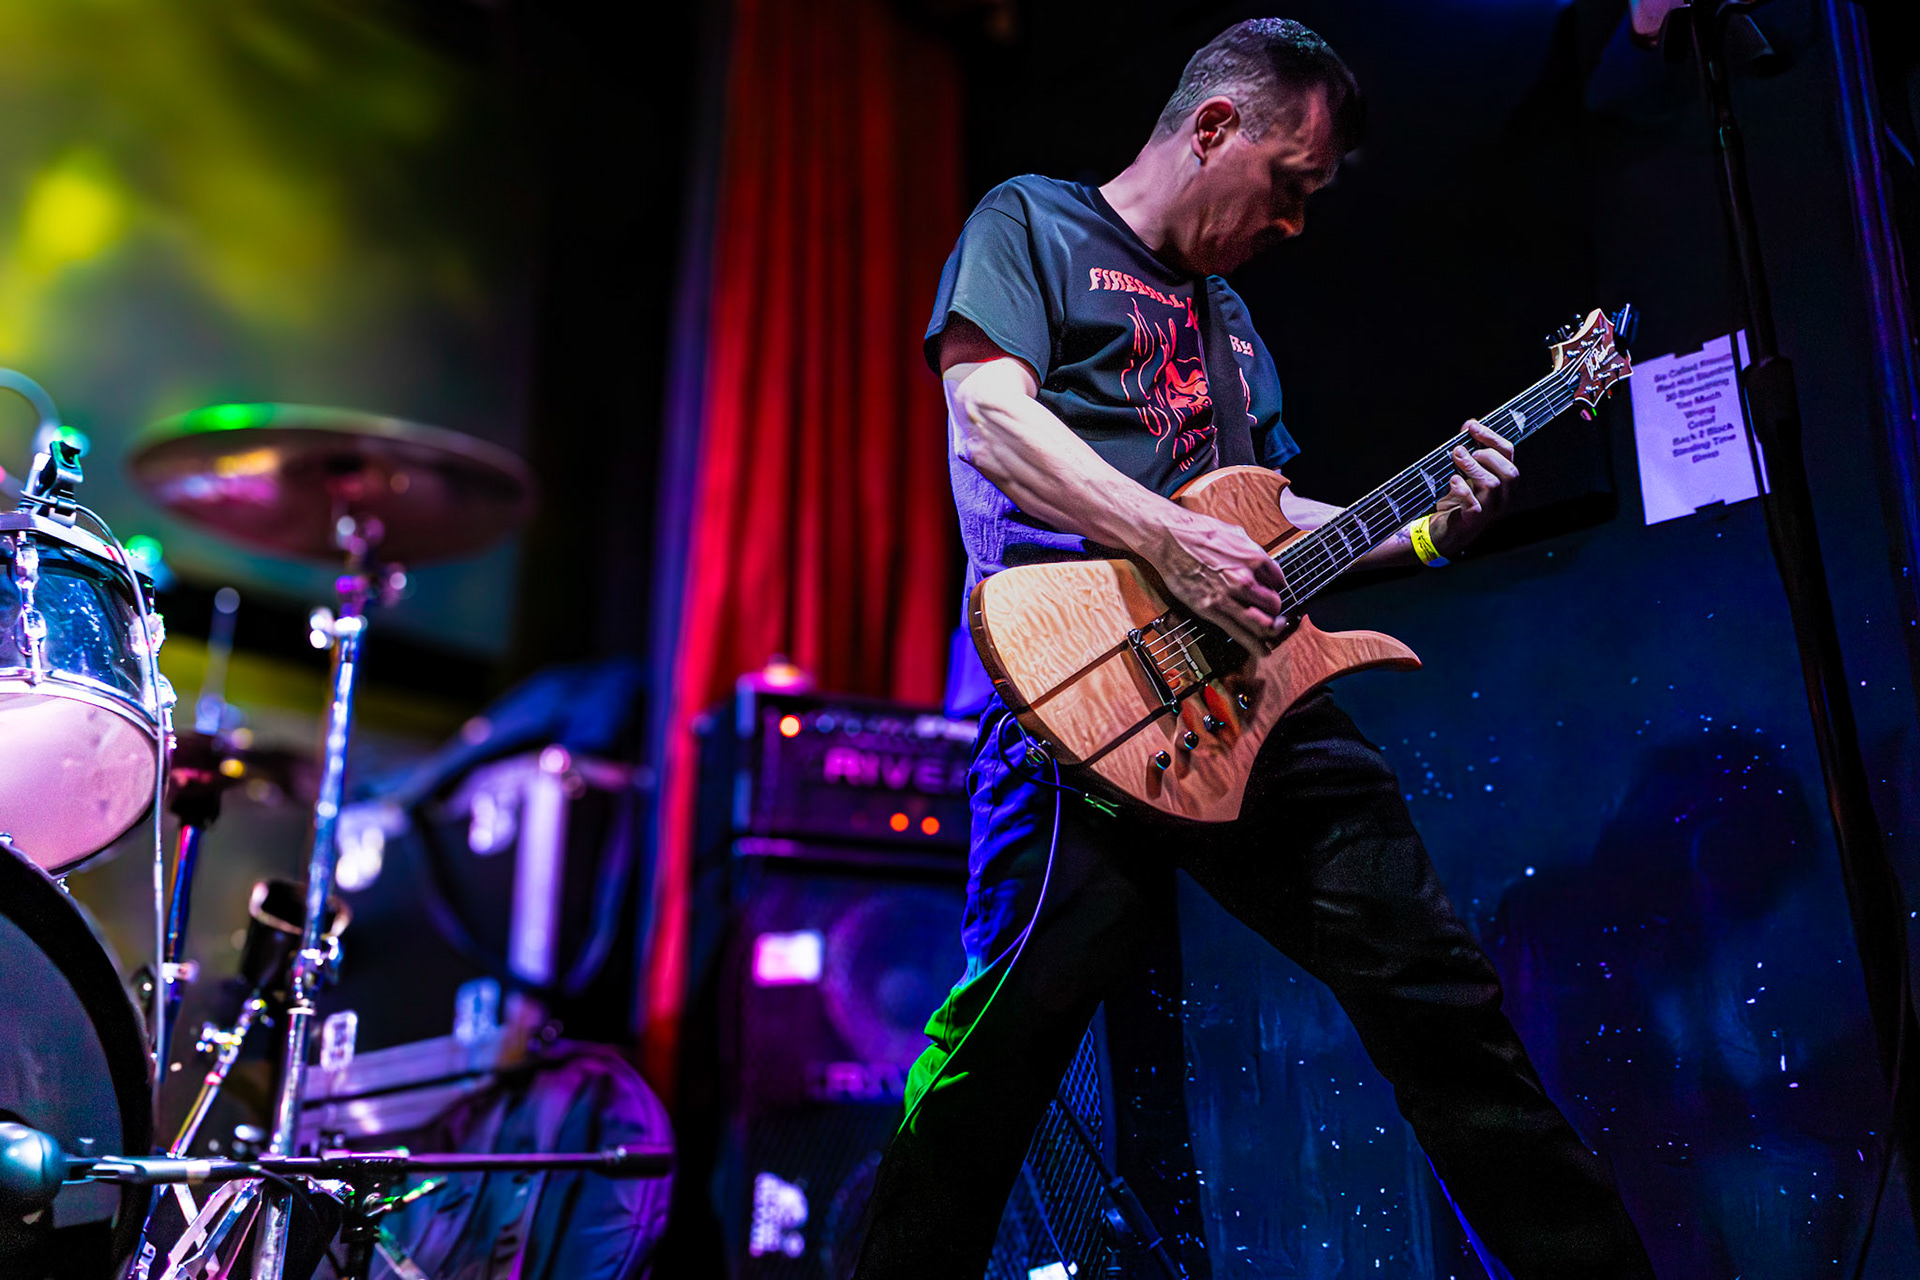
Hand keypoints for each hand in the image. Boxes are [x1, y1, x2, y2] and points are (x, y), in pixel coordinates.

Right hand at [1141, 506, 1288, 652]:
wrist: (1169, 538)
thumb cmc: (1197, 532)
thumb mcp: (1235, 534)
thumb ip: (1252, 551)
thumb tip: (1263, 563)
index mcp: (1253, 558)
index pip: (1279, 581)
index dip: (1278, 588)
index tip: (1274, 592)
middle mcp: (1245, 579)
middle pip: (1274, 605)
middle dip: (1277, 611)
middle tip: (1276, 614)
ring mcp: (1228, 596)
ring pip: (1262, 623)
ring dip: (1271, 630)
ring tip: (1273, 633)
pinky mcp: (1211, 609)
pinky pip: (1239, 632)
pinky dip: (1255, 645)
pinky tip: (1263, 650)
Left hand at [1428, 419, 1516, 555]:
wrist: (1441, 532)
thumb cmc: (1456, 501)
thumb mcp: (1464, 472)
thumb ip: (1470, 450)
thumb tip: (1470, 424)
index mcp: (1502, 483)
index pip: (1508, 454)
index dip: (1491, 437)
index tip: (1472, 426)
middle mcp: (1501, 498)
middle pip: (1510, 472)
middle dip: (1487, 454)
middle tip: (1463, 451)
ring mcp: (1489, 512)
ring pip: (1493, 485)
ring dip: (1472, 467)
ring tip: (1456, 458)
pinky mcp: (1472, 523)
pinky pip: (1474, 505)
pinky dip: (1463, 490)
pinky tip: (1453, 482)